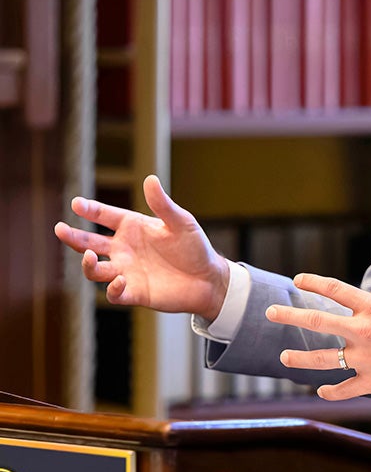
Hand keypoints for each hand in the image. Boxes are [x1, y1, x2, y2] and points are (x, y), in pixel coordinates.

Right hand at [53, 175, 229, 319]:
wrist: (209, 279)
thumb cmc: (195, 247)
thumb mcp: (181, 222)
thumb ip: (163, 204)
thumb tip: (149, 178)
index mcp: (134, 227)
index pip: (105, 216)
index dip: (90, 209)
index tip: (76, 203)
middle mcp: (125, 249)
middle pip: (90, 243)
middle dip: (73, 237)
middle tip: (59, 228)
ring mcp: (127, 271)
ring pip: (95, 269)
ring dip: (87, 264)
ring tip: (88, 256)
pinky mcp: (134, 292)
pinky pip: (113, 293)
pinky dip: (112, 288)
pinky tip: (120, 280)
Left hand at [266, 274, 370, 401]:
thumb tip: (367, 297)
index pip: (336, 290)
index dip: (314, 282)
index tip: (298, 280)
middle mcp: (364, 331)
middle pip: (317, 321)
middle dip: (290, 316)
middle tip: (272, 312)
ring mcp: (365, 358)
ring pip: (321, 359)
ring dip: (299, 359)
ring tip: (284, 358)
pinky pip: (343, 389)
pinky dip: (330, 391)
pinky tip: (322, 391)